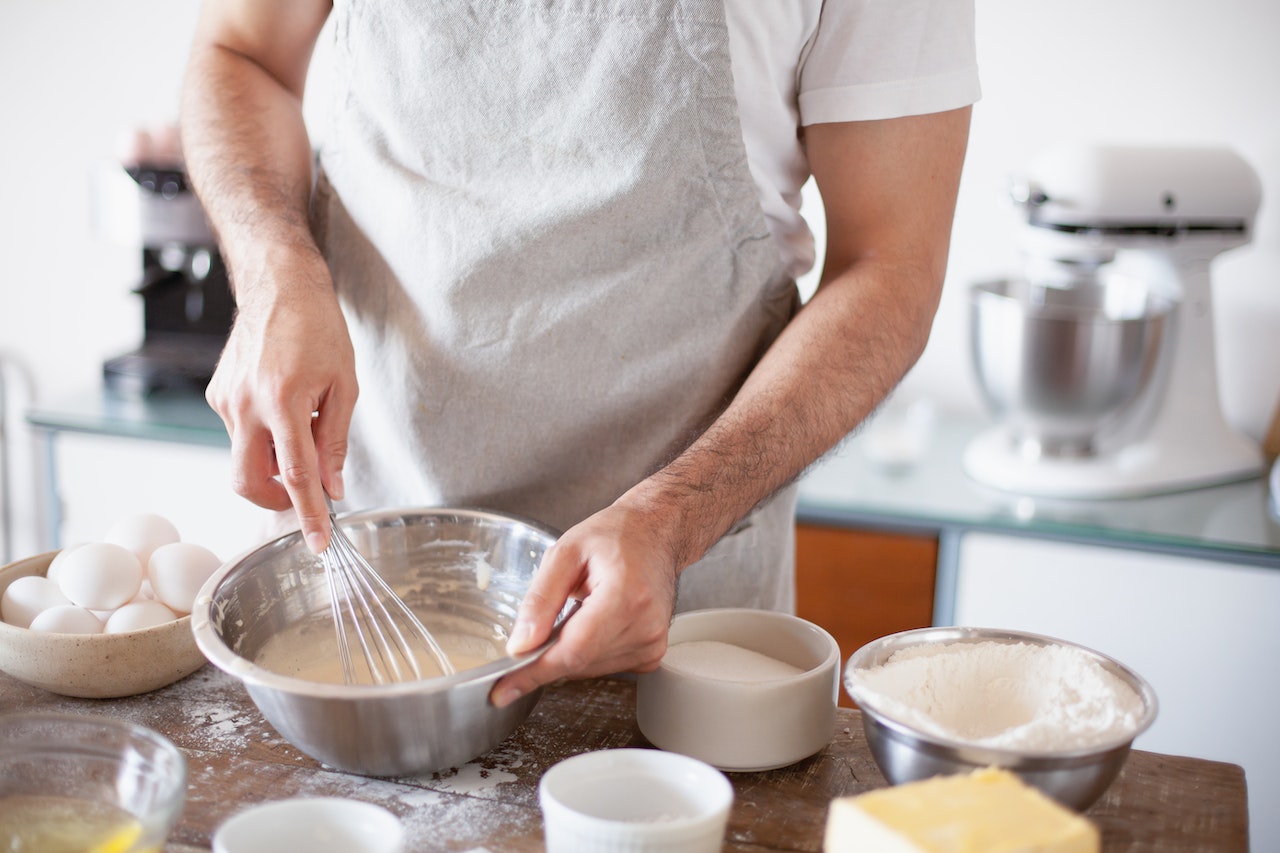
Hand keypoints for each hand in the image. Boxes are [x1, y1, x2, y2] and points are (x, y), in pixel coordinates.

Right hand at [205, 255, 356, 553]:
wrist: (279, 285)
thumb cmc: (319, 329)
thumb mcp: (344, 385)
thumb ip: (335, 441)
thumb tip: (333, 487)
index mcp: (282, 401)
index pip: (295, 476)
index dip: (309, 514)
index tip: (317, 542)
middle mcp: (245, 404)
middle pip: (248, 481)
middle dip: (274, 500)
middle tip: (302, 496)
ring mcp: (225, 400)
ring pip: (245, 456)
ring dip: (273, 458)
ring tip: (301, 423)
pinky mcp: (216, 394)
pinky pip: (239, 432)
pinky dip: (264, 435)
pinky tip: (283, 405)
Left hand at [489, 502, 678, 707]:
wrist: (656, 531)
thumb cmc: (616, 534)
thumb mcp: (565, 553)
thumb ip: (540, 600)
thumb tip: (520, 645)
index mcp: (625, 596)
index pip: (572, 651)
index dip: (534, 672)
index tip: (503, 689)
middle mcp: (645, 625)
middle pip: (578, 663)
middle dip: (547, 655)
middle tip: (539, 625)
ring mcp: (652, 642)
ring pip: (588, 669)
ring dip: (569, 649)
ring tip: (579, 609)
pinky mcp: (652, 652)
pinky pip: (605, 666)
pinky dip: (587, 651)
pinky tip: (593, 621)